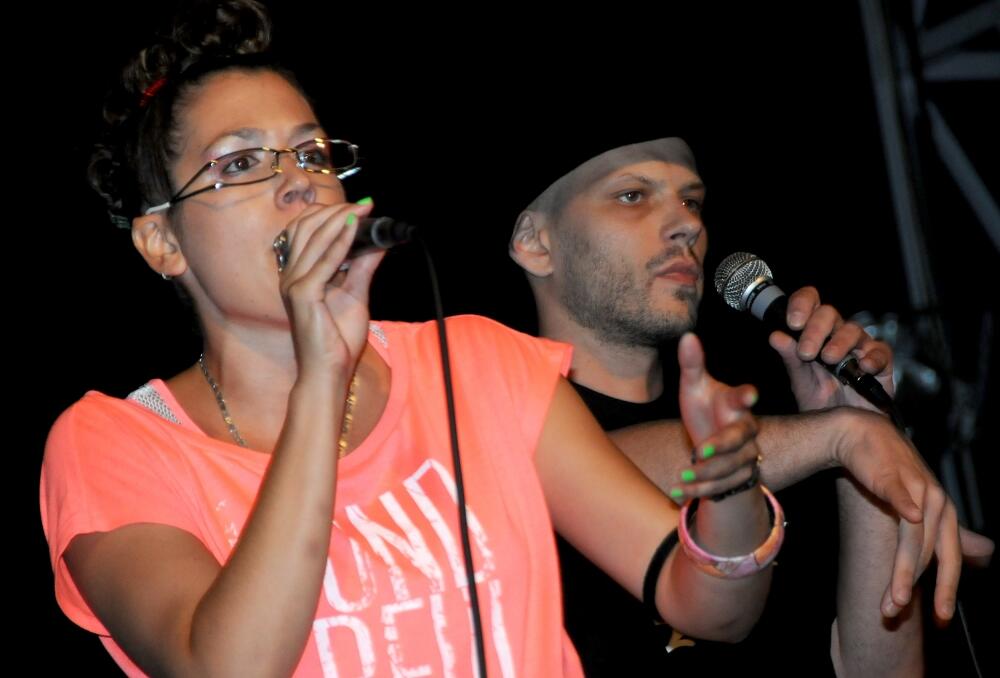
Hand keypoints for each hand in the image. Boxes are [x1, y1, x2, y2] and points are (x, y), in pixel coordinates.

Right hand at [279, 200, 384, 375]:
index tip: (361, 206)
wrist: (329, 371)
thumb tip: (377, 243)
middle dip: (336, 211)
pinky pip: (324, 261)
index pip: (306, 231)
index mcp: (297, 274)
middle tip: (364, 205)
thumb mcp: (355, 294)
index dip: (330, 214)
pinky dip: (341, 241)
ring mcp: (293, 284)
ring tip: (362, 210)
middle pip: (308, 228)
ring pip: (314, 239)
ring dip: (340, 220)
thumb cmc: (338, 339)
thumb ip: (362, 267)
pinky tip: (356, 228)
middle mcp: (290, 275)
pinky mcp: (303, 295)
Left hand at [671, 332, 761, 501]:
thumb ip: (692, 365)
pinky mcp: (739, 478)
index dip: (745, 395)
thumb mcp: (694, 387)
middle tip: (698, 452)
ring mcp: (745, 456)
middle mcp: (745, 430)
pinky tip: (676, 492)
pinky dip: (698, 492)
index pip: (741, 398)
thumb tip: (687, 335)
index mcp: (735, 405)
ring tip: (681, 477)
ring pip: (731, 469)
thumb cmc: (705, 409)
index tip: (749, 394)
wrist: (712, 446)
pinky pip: (722, 488)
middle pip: (738, 440)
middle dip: (720, 446)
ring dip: (706, 476)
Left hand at [769, 286, 893, 411]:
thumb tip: (775, 336)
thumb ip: (790, 358)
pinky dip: (873, 357)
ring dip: (839, 343)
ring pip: (853, 330)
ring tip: (828, 359)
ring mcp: (860, 347)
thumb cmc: (822, 402)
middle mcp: (837, 335)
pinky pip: (881, 352)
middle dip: (815, 330)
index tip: (793, 321)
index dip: (802, 304)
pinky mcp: (881, 363)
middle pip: (829, 314)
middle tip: (806, 351)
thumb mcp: (800, 380)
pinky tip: (863, 366)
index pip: (810, 302)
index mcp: (815, 332)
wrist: (843, 432)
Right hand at [833, 408, 993, 620]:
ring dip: (902, 570)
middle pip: (927, 553)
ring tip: (892, 597)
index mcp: (944, 511)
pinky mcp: (893, 477)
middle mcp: (936, 501)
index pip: (949, 558)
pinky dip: (907, 508)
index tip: (940, 618)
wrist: (862, 435)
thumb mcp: (920, 501)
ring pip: (912, 538)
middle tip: (898, 612)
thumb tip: (984, 553)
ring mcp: (915, 488)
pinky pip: (902, 496)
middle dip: (912, 586)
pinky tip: (909, 518)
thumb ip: (943, 530)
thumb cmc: (888, 470)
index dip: (946, 589)